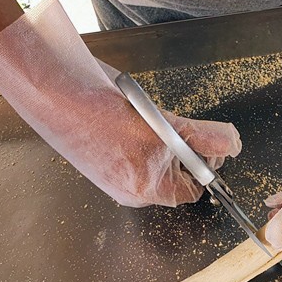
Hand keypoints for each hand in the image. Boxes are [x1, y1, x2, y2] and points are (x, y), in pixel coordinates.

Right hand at [0, 0, 240, 206]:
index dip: (205, 163)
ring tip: (141, 116)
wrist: (48, 90)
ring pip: (155, 159)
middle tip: (168, 122)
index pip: (195, 187)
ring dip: (159, 137)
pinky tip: (124, 115)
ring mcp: (112, 176)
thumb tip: (233, 145)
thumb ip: (202, 137)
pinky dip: (138, 133)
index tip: (202, 138)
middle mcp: (130, 190)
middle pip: (176, 174)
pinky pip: (132, 150)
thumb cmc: (100, 111)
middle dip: (180, 148)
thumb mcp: (163, 123)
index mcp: (147, 190)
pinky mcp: (99, 159)